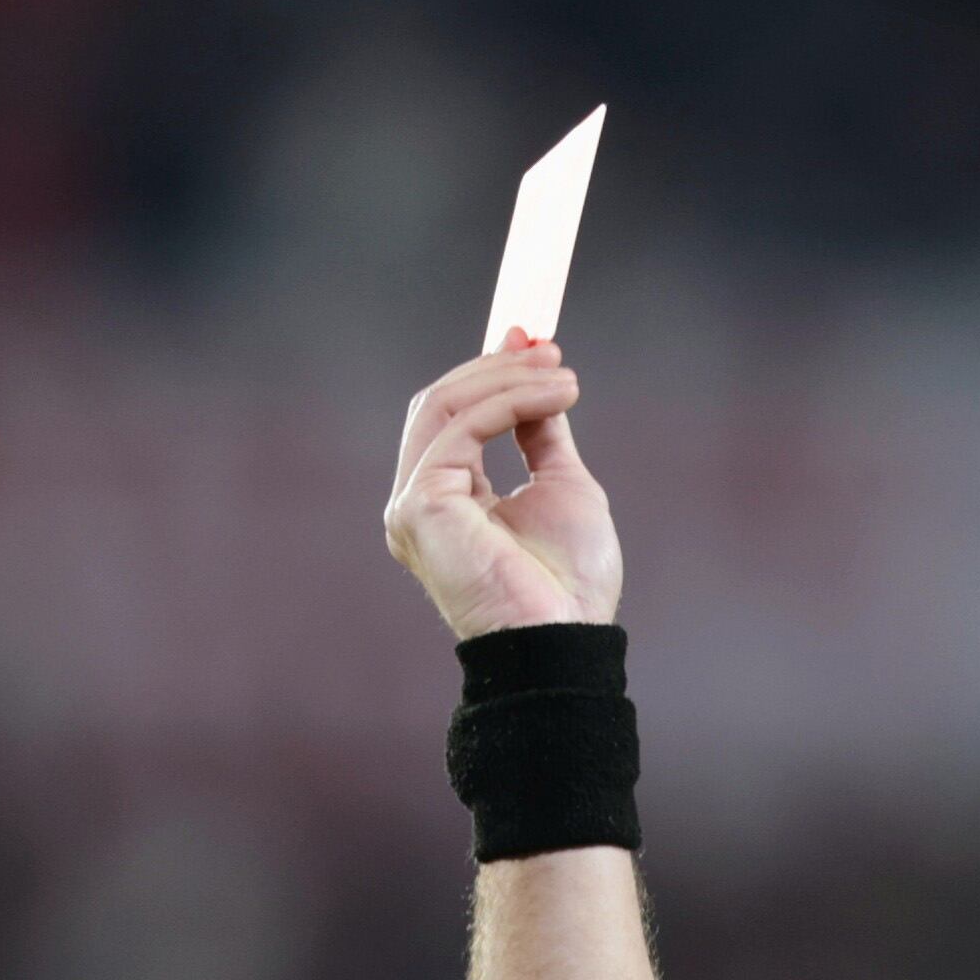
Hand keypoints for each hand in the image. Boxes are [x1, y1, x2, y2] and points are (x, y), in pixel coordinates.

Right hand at [385, 343, 621, 641]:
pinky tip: (554, 396)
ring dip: (509, 378)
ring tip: (564, 376)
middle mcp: (419, 502)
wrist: (564, 637)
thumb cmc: (567, 583)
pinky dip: (510, 400)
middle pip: (441, 402)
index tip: (534, 341)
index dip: (490, 371)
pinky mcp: (419, 504)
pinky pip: (461, 426)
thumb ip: (540, 434)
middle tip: (550, 347)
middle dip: (497, 366)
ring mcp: (412, 504)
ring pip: (446, 405)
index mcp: (446, 502)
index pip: (453, 417)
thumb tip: (538, 379)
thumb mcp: (561, 486)